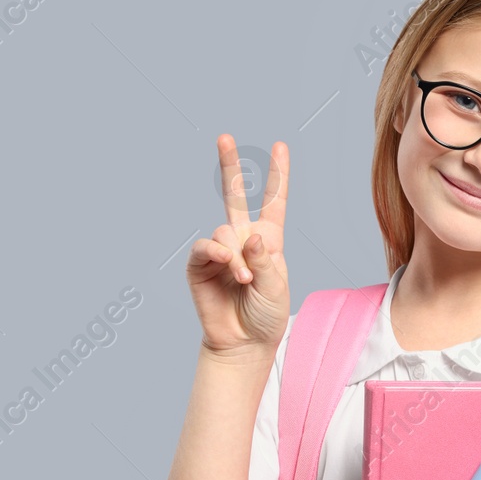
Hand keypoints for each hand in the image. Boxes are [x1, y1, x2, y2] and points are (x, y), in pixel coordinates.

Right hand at [185, 135, 290, 358]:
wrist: (243, 342)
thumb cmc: (266, 315)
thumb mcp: (277, 287)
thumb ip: (266, 260)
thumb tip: (249, 236)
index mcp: (269, 240)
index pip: (273, 202)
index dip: (277, 175)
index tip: (280, 146)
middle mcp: (243, 239)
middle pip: (233, 196)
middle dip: (229, 165)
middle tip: (224, 137)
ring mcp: (220, 250)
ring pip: (224, 232)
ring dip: (236, 256)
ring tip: (244, 279)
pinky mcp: (200, 265)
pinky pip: (205, 247)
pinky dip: (218, 255)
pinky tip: (228, 267)